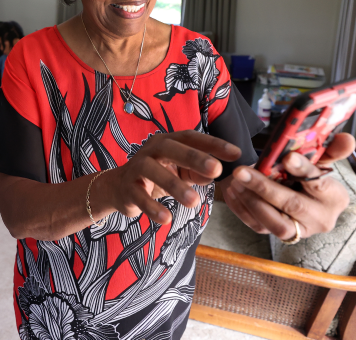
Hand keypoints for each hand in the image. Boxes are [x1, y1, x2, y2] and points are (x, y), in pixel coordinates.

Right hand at [104, 130, 240, 224]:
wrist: (119, 187)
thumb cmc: (157, 175)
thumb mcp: (180, 171)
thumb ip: (198, 172)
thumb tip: (216, 175)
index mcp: (168, 141)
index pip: (192, 138)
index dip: (213, 144)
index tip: (236, 154)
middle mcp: (152, 149)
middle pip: (173, 149)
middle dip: (195, 158)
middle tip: (217, 170)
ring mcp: (137, 167)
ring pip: (154, 172)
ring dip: (175, 186)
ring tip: (194, 202)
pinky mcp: (127, 187)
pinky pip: (139, 197)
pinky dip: (152, 208)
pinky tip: (166, 218)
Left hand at [220, 133, 354, 240]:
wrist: (307, 198)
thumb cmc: (313, 175)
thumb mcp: (324, 160)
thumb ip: (333, 149)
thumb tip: (346, 138)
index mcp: (335, 198)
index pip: (319, 184)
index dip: (302, 170)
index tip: (286, 158)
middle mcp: (320, 219)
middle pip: (292, 205)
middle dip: (265, 188)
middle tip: (241, 171)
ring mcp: (300, 231)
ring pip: (274, 222)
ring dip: (251, 201)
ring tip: (236, 181)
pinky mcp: (280, 235)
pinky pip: (258, 226)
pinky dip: (242, 209)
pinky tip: (232, 191)